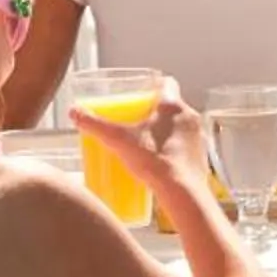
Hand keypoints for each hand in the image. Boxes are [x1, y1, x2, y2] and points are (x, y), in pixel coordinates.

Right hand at [69, 82, 211, 198]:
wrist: (182, 192)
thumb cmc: (155, 162)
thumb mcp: (119, 140)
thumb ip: (95, 125)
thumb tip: (75, 112)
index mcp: (173, 106)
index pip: (167, 84)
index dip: (154, 86)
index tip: (142, 93)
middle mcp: (190, 118)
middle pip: (172, 107)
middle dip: (155, 113)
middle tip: (137, 122)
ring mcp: (199, 138)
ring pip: (181, 128)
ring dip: (167, 132)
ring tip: (147, 144)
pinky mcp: (202, 158)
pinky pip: (187, 148)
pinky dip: (175, 152)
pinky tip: (161, 163)